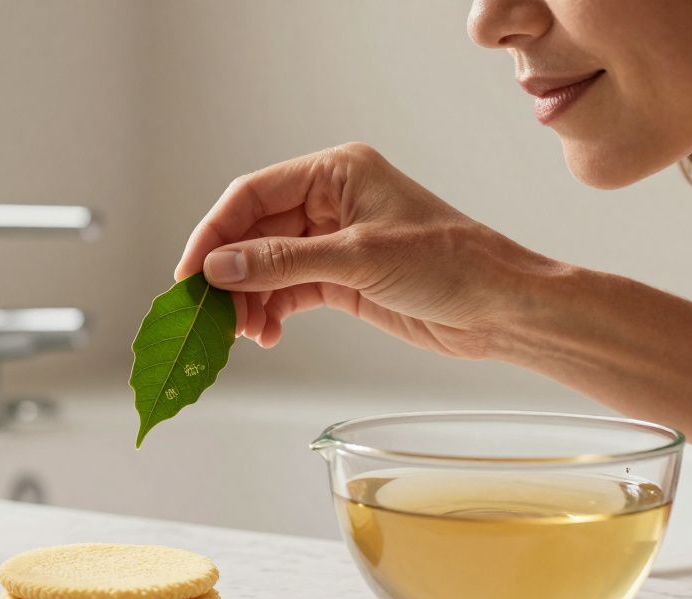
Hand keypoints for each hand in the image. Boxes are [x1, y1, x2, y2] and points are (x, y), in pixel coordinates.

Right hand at [174, 143, 563, 357]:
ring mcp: (334, 240)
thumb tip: (220, 266)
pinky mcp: (340, 277)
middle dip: (230, 273)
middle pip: (254, 232)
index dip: (214, 234)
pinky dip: (270, 311)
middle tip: (209, 312)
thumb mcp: (358, 258)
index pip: (252, 195)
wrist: (501, 308)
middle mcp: (330, 200)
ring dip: (248, 298)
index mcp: (336, 172)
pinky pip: (287, 290)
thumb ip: (283, 262)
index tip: (190, 273)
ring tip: (242, 331)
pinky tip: (264, 333)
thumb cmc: (451, 264)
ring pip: (266, 266)